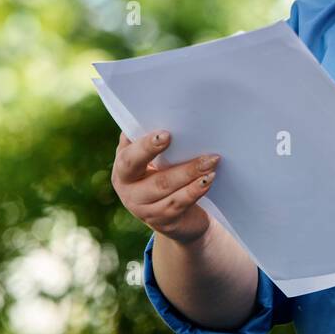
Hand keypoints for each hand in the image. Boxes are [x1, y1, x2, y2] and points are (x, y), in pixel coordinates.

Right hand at [111, 130, 218, 244]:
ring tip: (211, 161)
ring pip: (169, 190)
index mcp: (122, 171)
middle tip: (203, 153)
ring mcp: (145, 210)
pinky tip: (208, 180)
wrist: (177, 217)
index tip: (166, 134)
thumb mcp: (152, 159)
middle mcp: (129, 192)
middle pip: (153, 178)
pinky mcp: (163, 222)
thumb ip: (147, 140)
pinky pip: (180, 204)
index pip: (129, 158)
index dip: (145, 147)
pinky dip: (195, 190)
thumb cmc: (162, 175)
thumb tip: (155, 111)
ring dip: (192, 174)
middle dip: (177, 163)